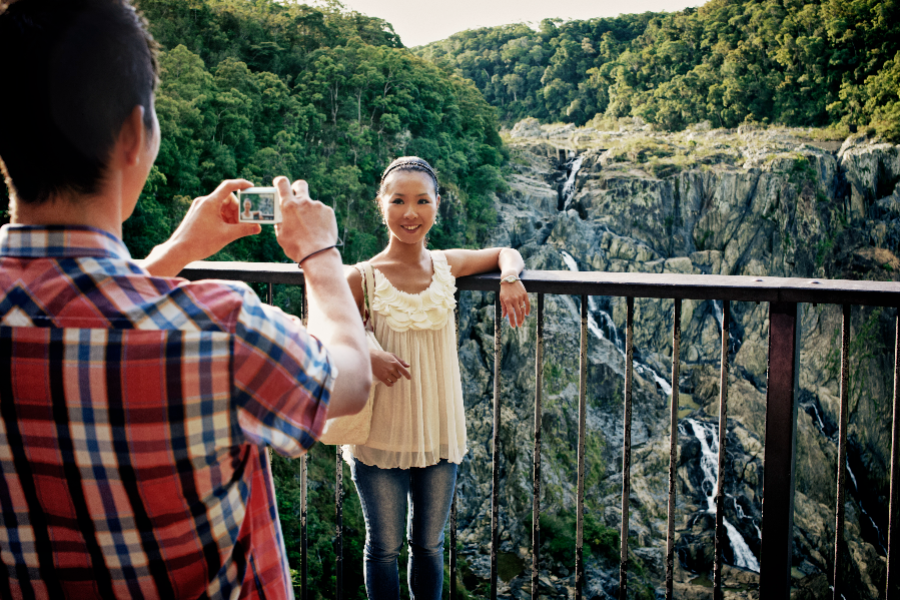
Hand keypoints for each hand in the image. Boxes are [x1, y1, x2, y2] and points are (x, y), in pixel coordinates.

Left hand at [142, 179, 260, 276]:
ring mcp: (199, 208)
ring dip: (231, 216)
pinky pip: (214, 212)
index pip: (229, 186)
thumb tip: (258, 227)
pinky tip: (226, 230)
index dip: (242, 184)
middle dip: (237, 210)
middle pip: (227, 199)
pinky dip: (223, 219)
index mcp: (210, 202)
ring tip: (235, 229)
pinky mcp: (197, 215)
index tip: (252, 188)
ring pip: (221, 206)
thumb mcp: (226, 235)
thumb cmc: (200, 242)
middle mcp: (204, 202)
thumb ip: (244, 229)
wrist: (178, 251)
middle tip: (244, 222)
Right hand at [274, 177, 338, 263]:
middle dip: (297, 187)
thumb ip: (280, 223)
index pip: (282, 183)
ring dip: (310, 212)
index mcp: (288, 206)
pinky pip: (322, 212)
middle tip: (297, 196)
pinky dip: (321, 219)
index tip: (279, 183)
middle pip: (300, 184)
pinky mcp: (329, 211)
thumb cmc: (296, 247)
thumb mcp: (281, 236)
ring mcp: (318, 205)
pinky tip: (320, 230)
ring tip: (311, 229)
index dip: (280, 181)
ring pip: (312, 205)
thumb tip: (281, 220)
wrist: (317, 254)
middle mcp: (304, 202)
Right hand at [371, 348, 410, 386]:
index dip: (407, 375)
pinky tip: (390, 381)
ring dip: (394, 379)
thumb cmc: (382, 355)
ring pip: (395, 380)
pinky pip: (389, 384)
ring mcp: (386, 373)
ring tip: (390, 375)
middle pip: (399, 376)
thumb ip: (400, 361)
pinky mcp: (381, 377)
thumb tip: (408, 366)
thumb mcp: (392, 355)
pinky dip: (391, 384)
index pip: (404, 371)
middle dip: (397, 375)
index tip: (409, 378)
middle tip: (393, 371)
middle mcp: (391, 369)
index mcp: (395, 362)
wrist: (370, 357)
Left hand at [500, 279, 529, 327]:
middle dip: (519, 321)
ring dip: (523, 317)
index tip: (513, 326)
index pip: (510, 314)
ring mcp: (520, 296)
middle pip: (518, 313)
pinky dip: (528, 309)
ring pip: (523, 309)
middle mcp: (514, 299)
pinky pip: (527, 303)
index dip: (512, 321)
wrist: (509, 278)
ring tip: (522, 321)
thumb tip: (504, 316)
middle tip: (519, 325)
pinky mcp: (524, 294)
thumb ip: (503, 307)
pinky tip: (527, 314)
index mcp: (507, 301)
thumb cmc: (504, 289)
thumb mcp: (502, 298)